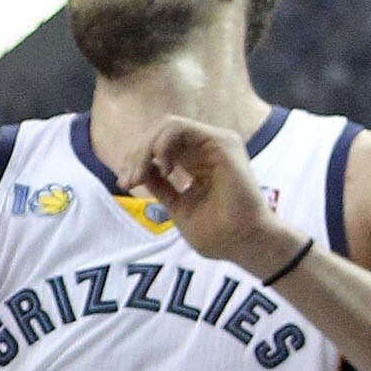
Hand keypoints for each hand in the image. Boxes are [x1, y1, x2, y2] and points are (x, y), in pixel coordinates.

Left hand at [117, 117, 299, 279]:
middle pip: (159, 134)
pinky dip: (161, 144)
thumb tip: (140, 170)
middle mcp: (206, 149)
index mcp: (197, 162)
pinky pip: (179, 127)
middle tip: (127, 181)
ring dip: (145, 149)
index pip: (159, 146)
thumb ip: (161, 186)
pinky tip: (163, 169)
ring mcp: (214, 143)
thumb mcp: (178, 207)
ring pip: (166, 126)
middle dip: (136, 155)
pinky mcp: (221, 142)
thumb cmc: (219, 233)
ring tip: (139, 176)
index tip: (126, 184)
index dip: (136, 161)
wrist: (244, 244)